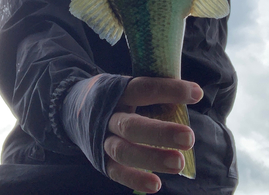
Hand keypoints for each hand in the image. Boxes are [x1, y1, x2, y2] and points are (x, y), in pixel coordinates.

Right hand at [104, 77, 202, 192]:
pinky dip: (135, 179)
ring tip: (179, 163)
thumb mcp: (127, 84)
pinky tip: (156, 184)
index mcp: (118, 91)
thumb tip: (192, 96)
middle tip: (189, 138)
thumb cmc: (115, 95)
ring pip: (124, 151)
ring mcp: (101, 139)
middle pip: (132, 126)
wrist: (72, 106)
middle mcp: (107, 115)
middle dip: (161, 133)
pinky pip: (116, 172)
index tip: (196, 93)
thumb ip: (153, 92)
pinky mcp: (100, 160)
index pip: (144, 88)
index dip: (170, 90)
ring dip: (152, 158)